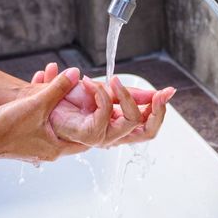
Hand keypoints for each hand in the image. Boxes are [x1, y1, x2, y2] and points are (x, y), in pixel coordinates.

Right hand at [0, 68, 88, 162]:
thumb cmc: (7, 128)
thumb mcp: (38, 103)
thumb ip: (58, 87)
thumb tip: (75, 73)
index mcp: (57, 148)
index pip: (87, 139)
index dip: (94, 123)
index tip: (96, 108)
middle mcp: (49, 151)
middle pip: (71, 129)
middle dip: (74, 109)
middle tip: (79, 95)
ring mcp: (36, 147)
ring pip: (55, 124)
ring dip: (56, 105)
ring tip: (55, 85)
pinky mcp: (25, 141)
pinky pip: (41, 123)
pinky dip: (43, 109)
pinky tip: (38, 91)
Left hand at [31, 63, 175, 147]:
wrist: (48, 97)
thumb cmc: (74, 96)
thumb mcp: (108, 91)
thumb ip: (132, 94)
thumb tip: (158, 92)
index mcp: (120, 124)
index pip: (149, 126)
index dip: (161, 110)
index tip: (168, 91)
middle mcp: (114, 134)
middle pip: (148, 132)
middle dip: (157, 109)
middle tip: (160, 92)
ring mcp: (102, 137)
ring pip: (131, 121)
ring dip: (125, 94)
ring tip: (112, 80)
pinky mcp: (88, 134)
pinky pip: (106, 115)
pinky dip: (102, 95)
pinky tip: (90, 84)